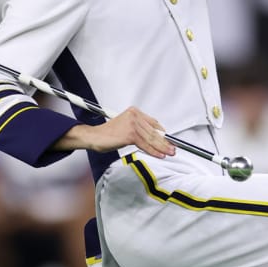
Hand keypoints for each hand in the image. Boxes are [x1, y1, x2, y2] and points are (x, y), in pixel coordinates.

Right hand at [59, 106, 174, 157]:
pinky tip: (160, 155)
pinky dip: (153, 151)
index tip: (170, 141)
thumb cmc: (108, 134)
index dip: (163, 134)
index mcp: (134, 112)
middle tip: (173, 148)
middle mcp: (134, 116)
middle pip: (154, 131)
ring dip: (162, 147)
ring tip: (169, 153)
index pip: (154, 123)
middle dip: (165, 142)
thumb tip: (155, 139)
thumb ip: (140, 131)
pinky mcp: (129, 134)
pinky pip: (145, 144)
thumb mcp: (126, 128)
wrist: (94, 136)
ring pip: (151, 139)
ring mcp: (132, 124)